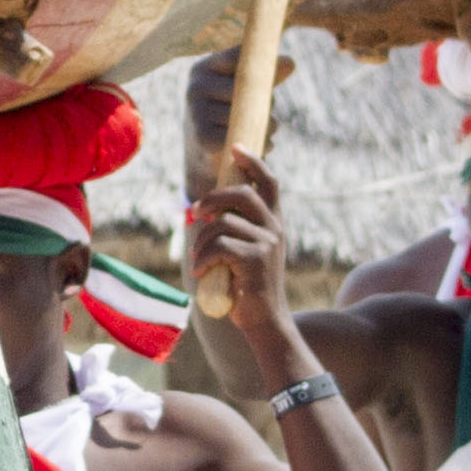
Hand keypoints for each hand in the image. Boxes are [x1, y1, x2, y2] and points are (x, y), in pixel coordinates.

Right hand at [180, 47, 284, 191]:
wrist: (203, 153)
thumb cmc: (228, 112)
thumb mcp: (244, 90)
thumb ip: (264, 75)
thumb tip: (289, 62)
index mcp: (202, 69)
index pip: (237, 58)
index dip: (261, 66)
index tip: (287, 65)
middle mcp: (195, 87)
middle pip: (245, 86)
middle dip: (266, 100)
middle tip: (273, 113)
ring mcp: (196, 112)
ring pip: (245, 113)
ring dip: (268, 124)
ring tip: (271, 130)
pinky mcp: (202, 137)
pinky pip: (241, 134)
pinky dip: (260, 141)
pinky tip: (266, 144)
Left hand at [189, 152, 292, 333]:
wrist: (266, 321)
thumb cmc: (248, 288)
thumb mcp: (245, 253)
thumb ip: (235, 230)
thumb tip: (202, 210)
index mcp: (274, 223)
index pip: (268, 182)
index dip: (252, 162)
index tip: (236, 149)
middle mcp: (275, 229)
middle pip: (242, 194)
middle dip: (213, 198)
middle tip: (195, 212)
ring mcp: (268, 244)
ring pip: (223, 224)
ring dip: (202, 242)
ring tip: (199, 259)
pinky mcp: (256, 260)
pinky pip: (219, 246)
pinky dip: (204, 258)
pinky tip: (201, 272)